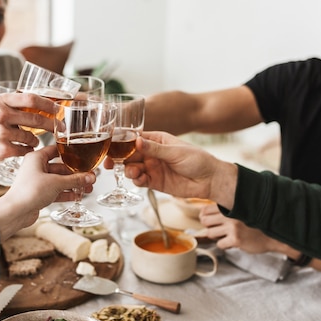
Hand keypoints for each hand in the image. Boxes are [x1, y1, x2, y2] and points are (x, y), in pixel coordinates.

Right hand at [0, 92, 56, 168]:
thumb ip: (7, 105)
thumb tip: (34, 104)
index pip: (31, 98)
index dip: (49, 104)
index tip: (59, 109)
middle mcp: (0, 114)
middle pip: (36, 118)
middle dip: (52, 124)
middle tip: (60, 128)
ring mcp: (0, 132)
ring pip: (31, 137)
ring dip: (35, 141)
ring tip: (32, 142)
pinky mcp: (1, 149)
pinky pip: (24, 150)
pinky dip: (27, 151)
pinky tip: (23, 151)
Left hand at [0, 145, 95, 240]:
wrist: (16, 212)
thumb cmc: (28, 192)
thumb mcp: (56, 183)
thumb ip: (75, 180)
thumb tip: (90, 177)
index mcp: (36, 158)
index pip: (55, 150)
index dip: (69, 152)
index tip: (81, 154)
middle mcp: (36, 168)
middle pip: (60, 167)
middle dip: (75, 173)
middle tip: (88, 175)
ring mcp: (37, 181)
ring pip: (59, 180)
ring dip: (73, 184)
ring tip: (87, 187)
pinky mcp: (39, 194)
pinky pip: (56, 191)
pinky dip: (66, 193)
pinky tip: (77, 196)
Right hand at [122, 131, 236, 207]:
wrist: (210, 180)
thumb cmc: (197, 160)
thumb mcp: (175, 152)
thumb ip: (155, 149)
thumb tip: (136, 142)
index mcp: (157, 140)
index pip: (134, 139)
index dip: (121, 142)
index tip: (110, 146)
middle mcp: (152, 153)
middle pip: (129, 154)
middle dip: (119, 158)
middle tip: (111, 163)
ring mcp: (153, 167)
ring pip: (132, 168)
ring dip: (128, 170)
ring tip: (131, 172)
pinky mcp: (155, 182)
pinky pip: (140, 181)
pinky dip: (136, 180)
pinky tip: (138, 179)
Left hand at [199, 204, 279, 252]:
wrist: (273, 235)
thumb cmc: (255, 223)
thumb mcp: (240, 211)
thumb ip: (224, 210)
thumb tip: (201, 215)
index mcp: (230, 206)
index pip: (205, 209)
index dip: (204, 217)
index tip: (210, 221)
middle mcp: (230, 214)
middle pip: (204, 221)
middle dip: (209, 227)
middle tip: (218, 230)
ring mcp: (233, 226)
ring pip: (210, 233)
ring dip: (217, 237)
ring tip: (227, 235)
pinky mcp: (236, 239)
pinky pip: (219, 244)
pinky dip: (225, 245)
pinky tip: (234, 242)